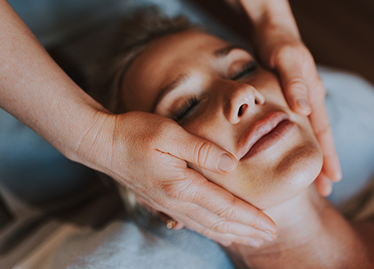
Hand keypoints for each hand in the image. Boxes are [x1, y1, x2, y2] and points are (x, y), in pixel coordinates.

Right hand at [104, 111, 276, 245]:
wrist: (102, 144)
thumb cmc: (135, 133)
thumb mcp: (170, 133)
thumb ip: (202, 150)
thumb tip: (232, 164)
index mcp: (182, 185)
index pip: (225, 206)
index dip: (251, 218)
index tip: (271, 227)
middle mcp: (176, 201)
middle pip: (219, 222)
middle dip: (247, 231)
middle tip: (270, 238)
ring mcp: (168, 205)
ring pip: (207, 227)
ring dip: (232, 234)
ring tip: (252, 239)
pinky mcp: (161, 202)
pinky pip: (192, 223)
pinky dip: (211, 231)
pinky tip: (220, 234)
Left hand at [254, 25, 341, 195]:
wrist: (272, 29)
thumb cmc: (278, 43)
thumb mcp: (285, 60)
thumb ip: (294, 84)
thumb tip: (304, 111)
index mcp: (313, 95)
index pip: (324, 133)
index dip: (328, 157)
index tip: (333, 180)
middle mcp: (311, 100)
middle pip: (321, 138)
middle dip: (325, 164)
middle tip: (327, 190)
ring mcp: (302, 100)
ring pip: (311, 134)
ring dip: (313, 156)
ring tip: (313, 177)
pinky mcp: (290, 98)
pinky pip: (298, 126)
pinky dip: (299, 142)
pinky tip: (294, 151)